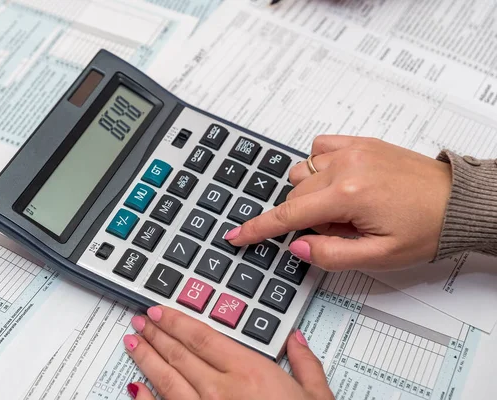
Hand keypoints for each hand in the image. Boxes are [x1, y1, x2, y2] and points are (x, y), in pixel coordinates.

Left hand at [124, 305, 333, 399]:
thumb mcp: (316, 397)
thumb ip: (305, 363)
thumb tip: (296, 340)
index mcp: (249, 372)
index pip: (202, 337)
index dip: (176, 322)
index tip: (160, 312)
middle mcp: (221, 390)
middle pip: (180, 354)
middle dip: (157, 335)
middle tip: (141, 321)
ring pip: (167, 380)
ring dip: (147, 359)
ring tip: (133, 343)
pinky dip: (145, 399)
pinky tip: (135, 388)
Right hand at [225, 136, 451, 270]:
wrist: (459, 201)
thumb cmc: (426, 228)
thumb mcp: (380, 256)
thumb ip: (332, 254)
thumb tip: (298, 244)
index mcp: (348, 195)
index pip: (289, 214)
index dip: (259, 228)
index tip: (236, 235)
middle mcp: (345, 165)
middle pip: (295, 193)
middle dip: (303, 217)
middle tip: (337, 230)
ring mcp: (352, 149)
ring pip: (302, 170)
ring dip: (310, 193)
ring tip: (341, 208)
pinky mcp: (360, 142)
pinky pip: (319, 148)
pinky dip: (317, 166)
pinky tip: (336, 181)